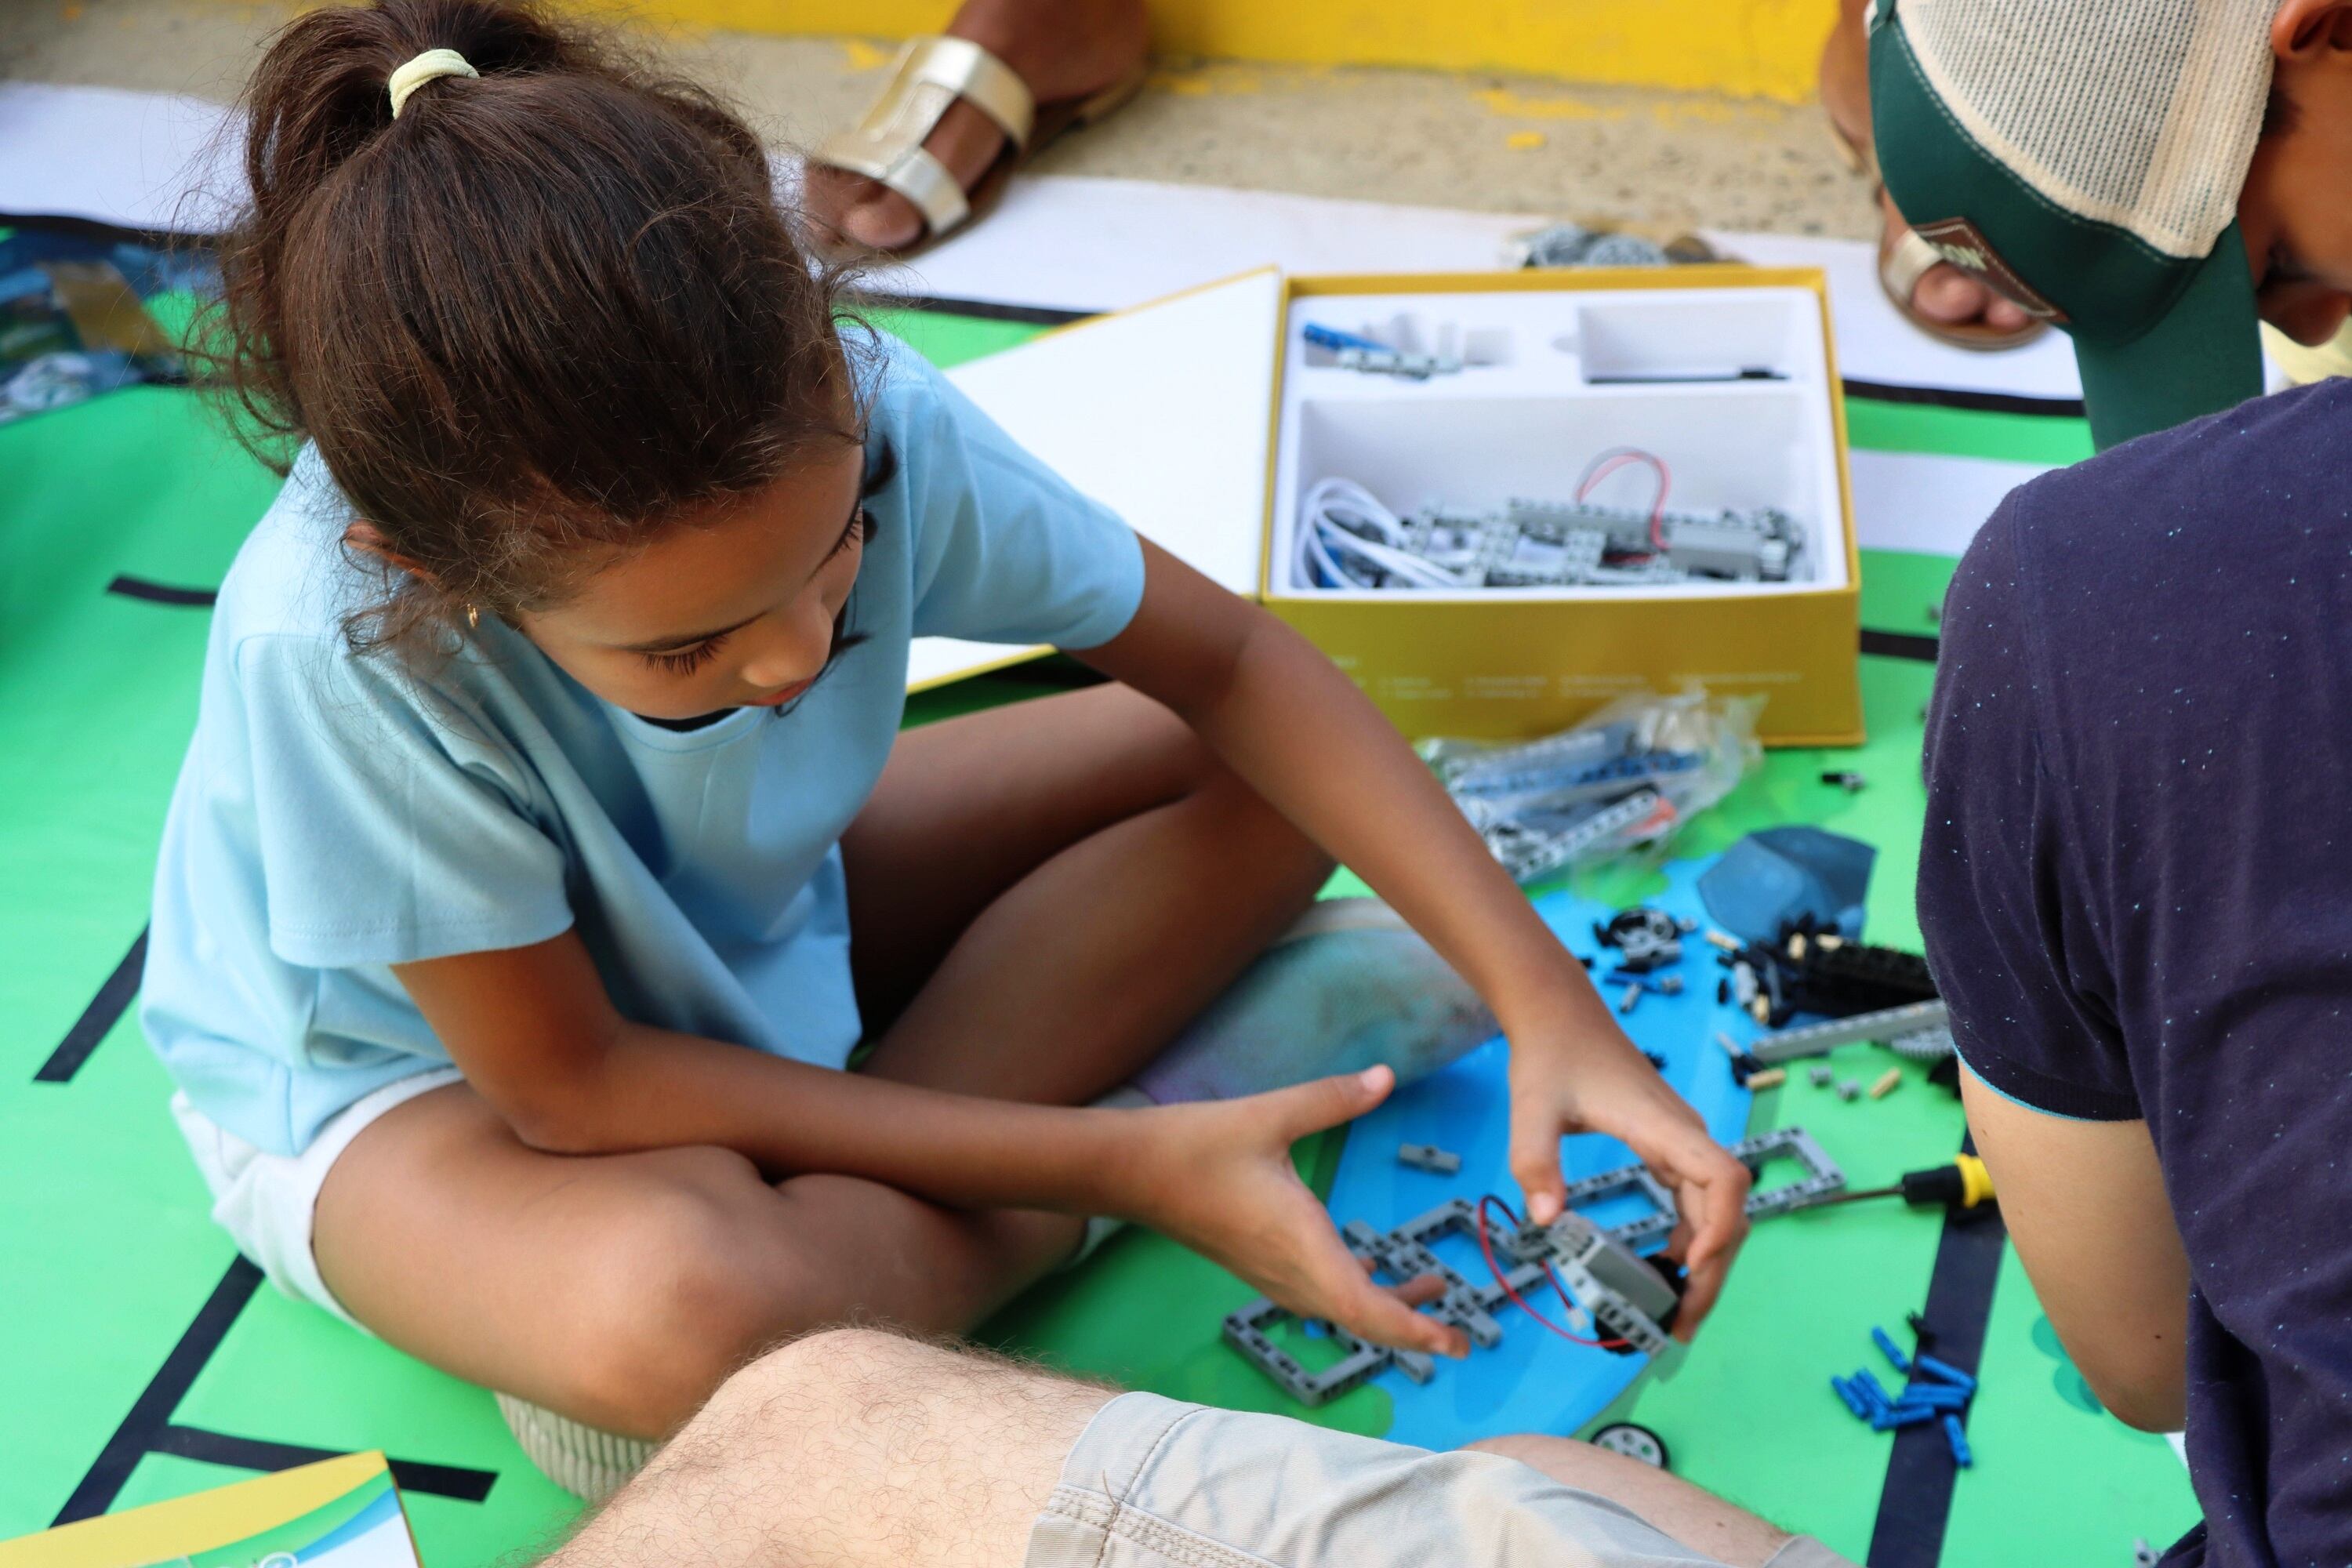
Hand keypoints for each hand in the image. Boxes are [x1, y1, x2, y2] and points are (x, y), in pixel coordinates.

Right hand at [1119, 1068, 1469, 1358]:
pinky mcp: (1260, 1265)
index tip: (1451, 1341)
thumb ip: (1332, 1098)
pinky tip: (1370, 1266)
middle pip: (1361, 1318)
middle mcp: (1289, 1270)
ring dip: (1387, 1307)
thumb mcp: (1269, 1114)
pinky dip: (1355, 1290)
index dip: (1410, 1329)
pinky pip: (1319, 1293)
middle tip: (1461, 1337)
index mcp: (1299, 1242)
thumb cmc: (1195, 1145)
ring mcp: (1272, 1273)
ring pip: (1340, 1308)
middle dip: (1413, 1329)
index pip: (1363, 1306)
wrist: (1131, 1171)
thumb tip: (1384, 1077)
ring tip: (1433, 1289)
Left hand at [1506, 1025, 1752, 1339]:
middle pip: (1728, 1211)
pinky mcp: (1669, 1149)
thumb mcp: (1532, 1110)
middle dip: (1712, 1272)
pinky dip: (1689, 1241)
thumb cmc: (1550, 1058)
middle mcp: (1685, 1137)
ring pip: (1717, 1213)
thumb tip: (1544, 1221)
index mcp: (1664, 1127)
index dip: (1721, 1228)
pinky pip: (1696, 1203)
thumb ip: (1535, 1162)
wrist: (1560, 1018)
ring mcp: (1681, 1144)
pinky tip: (1665, 1269)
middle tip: (1680, 1327)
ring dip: (1705, 1264)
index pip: (1724, 1179)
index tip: (1691, 1268)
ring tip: (1676, 1314)